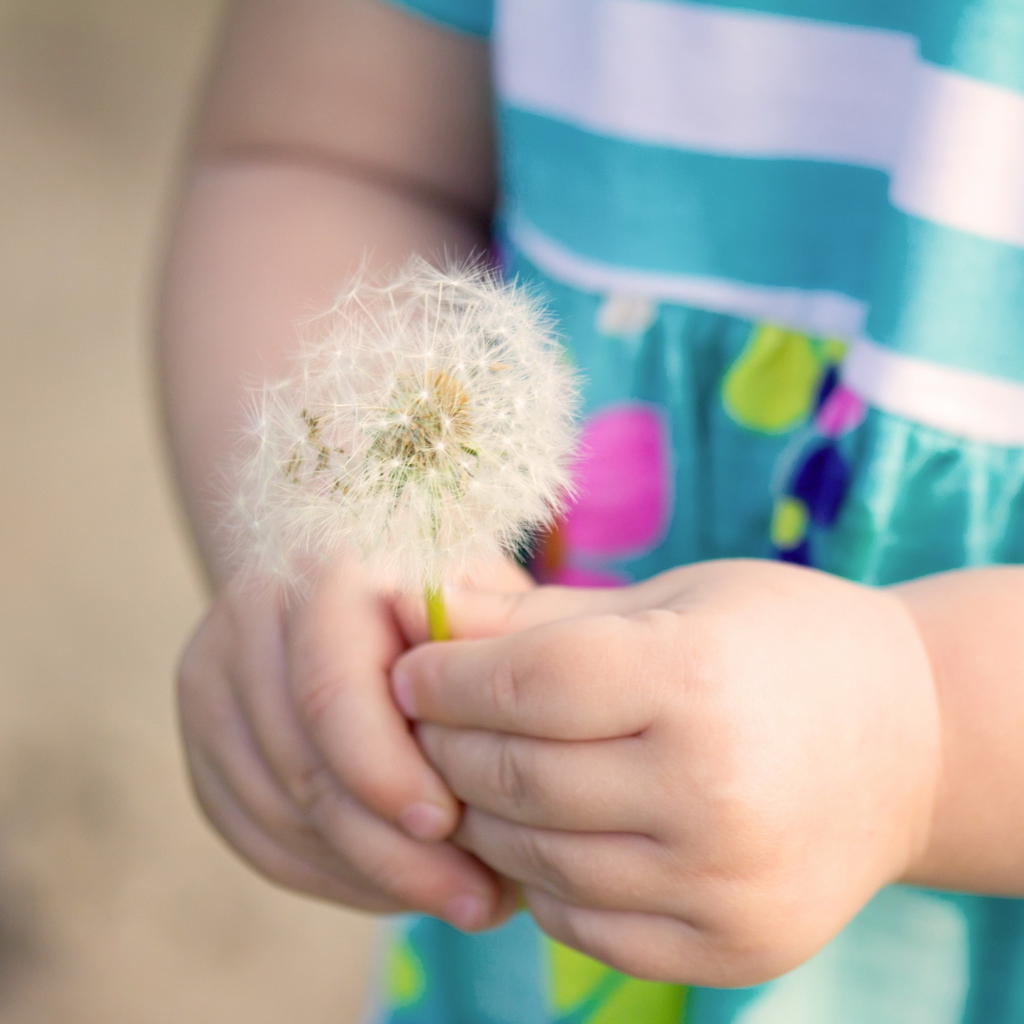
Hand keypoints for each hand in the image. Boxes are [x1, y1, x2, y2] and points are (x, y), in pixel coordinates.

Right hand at [177, 554, 526, 928]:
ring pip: (276, 812)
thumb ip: (494, 659)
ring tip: (455, 897)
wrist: (354, 573)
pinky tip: (393, 887)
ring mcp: (214, 676)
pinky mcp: (207, 739)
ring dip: (368, 875)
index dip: (385, 772)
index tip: (450, 826)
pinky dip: (329, 875)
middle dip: (390, 851)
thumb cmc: (445, 593)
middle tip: (475, 899)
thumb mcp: (485, 599)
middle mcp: (252, 614)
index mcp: (325, 569)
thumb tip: (516, 766)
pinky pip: (255, 834)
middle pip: (303, 765)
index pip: (332, 691)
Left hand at [391, 559, 941, 983]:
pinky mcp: (732, 948)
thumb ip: (540, 616)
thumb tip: (421, 607)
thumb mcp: (670, 601)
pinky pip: (583, 927)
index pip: (526, 683)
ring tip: (469, 775)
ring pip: (537, 859)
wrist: (909, 741)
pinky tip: (541, 835)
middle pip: (518, 776)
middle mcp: (714, 790)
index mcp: (698, 679)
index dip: (447, 676)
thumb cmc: (777, 643)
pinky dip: (540, 881)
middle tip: (421, 722)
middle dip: (445, 746)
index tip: (410, 670)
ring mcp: (725, 884)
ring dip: (480, 818)